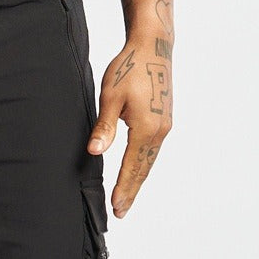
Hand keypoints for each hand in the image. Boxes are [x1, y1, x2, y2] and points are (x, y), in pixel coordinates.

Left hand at [87, 38, 172, 217]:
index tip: (116, 207)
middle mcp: (160, 131)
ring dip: (138, 181)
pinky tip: (137, 173)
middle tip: (120, 212)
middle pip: (143, 170)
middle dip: (131, 191)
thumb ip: (104, 126)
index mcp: (146, 129)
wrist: (153, 47)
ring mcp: (164, 126)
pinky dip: (144, 166)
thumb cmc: (129, 68)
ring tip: (127, 198)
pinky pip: (153, 151)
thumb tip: (95, 151)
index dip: (123, 188)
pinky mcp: (164, 120)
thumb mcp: (110, 97)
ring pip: (149, 162)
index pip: (131, 167)